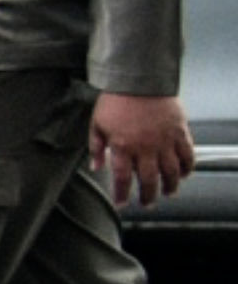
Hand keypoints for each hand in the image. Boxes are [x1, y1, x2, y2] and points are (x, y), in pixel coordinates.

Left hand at [91, 91, 194, 207]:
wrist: (139, 79)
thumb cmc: (115, 101)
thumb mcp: (97, 124)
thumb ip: (96, 148)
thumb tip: (96, 167)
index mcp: (122, 146)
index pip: (122, 178)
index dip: (122, 194)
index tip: (121, 204)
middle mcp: (145, 148)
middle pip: (149, 180)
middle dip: (148, 195)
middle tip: (147, 203)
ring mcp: (164, 141)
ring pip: (171, 172)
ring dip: (170, 186)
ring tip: (168, 193)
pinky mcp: (180, 132)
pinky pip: (187, 155)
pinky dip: (187, 167)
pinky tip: (184, 174)